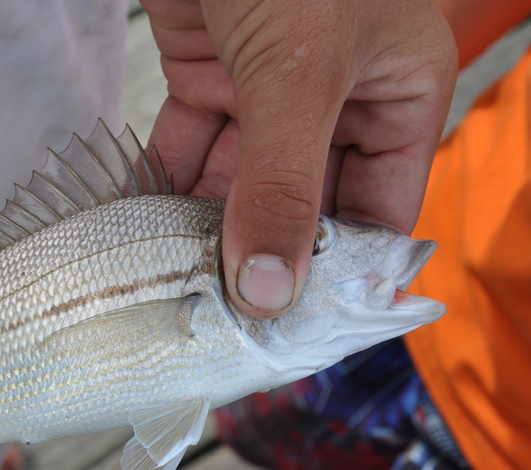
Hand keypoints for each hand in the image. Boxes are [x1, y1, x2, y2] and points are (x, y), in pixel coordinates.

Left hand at [142, 0, 456, 316]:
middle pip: (300, 208)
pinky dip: (160, 186)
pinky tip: (135, 234)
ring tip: (171, 289)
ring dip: (202, 233)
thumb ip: (283, 183)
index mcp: (396, 98)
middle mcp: (335, 102)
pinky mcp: (206, 73)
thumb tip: (270, 292)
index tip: (292, 334)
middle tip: (218, 322)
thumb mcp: (299, 73)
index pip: (376, 213)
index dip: (337, 277)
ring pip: (236, 184)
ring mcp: (266, 90)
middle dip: (259, 261)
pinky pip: (185, 147)